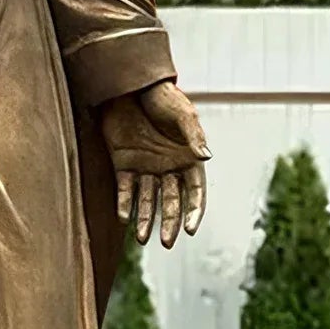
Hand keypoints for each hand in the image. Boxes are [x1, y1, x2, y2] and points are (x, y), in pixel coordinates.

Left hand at [98, 81, 208, 249]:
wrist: (130, 85)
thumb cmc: (162, 97)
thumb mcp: (182, 114)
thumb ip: (193, 136)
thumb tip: (206, 157)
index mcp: (188, 158)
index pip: (195, 192)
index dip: (193, 211)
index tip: (189, 229)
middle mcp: (168, 167)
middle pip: (172, 201)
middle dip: (169, 223)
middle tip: (166, 243)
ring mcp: (145, 167)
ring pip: (147, 200)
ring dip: (145, 219)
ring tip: (142, 238)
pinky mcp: (123, 163)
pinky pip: (125, 188)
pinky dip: (125, 203)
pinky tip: (125, 218)